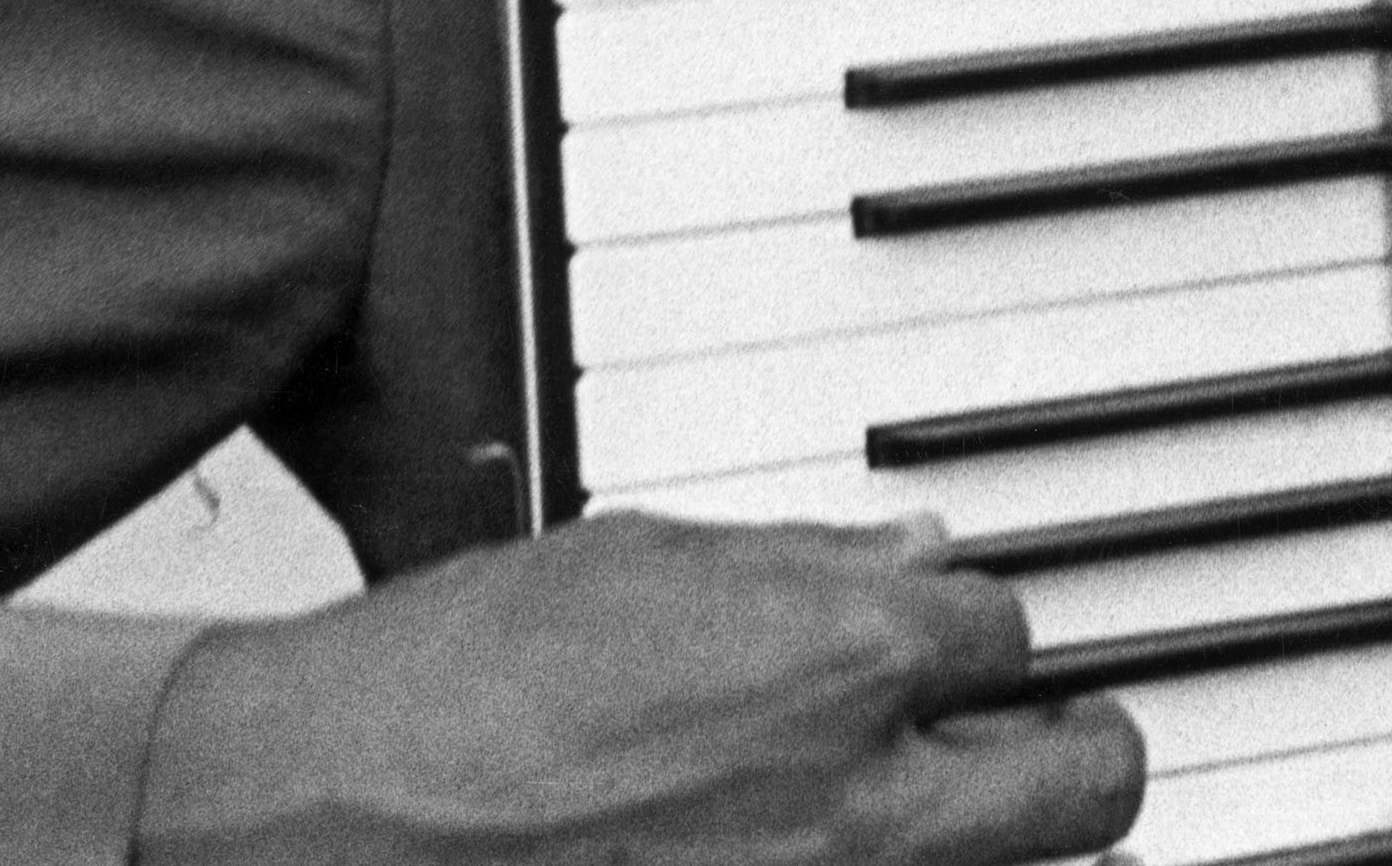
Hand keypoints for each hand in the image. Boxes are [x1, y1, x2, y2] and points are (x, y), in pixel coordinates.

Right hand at [136, 511, 1144, 865]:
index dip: (982, 638)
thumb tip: (921, 555)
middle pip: (1092, 782)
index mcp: (835, 653)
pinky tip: (820, 863)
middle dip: (1076, 753)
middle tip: (1043, 748)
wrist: (299, 827)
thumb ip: (800, 567)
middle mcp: (860, 800)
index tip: (964, 655)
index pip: (1010, 630)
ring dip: (990, 848)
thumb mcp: (631, 566)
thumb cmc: (438, 694)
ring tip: (936, 825)